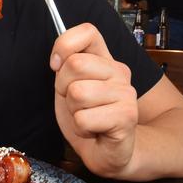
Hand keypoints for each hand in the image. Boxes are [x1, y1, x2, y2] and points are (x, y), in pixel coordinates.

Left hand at [50, 23, 138, 176]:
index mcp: (104, 60)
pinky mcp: (126, 117)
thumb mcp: (69, 86)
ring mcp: (126, 93)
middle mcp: (119, 72)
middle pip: (75, 64)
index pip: (87, 31)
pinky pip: (83, 118)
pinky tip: (94, 130)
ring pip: (77, 93)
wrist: (110, 151)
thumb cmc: (88, 117)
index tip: (56, 65)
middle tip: (76, 102)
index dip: (64, 45)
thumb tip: (57, 59)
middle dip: (63, 87)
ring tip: (86, 117)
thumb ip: (66, 65)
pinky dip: (81, 128)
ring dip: (74, 111)